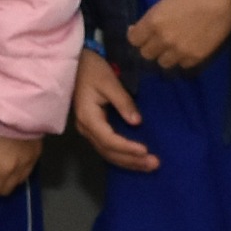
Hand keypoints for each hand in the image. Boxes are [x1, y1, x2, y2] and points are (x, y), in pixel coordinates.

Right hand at [73, 49, 157, 172]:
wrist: (75, 64)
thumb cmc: (92, 70)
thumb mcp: (109, 82)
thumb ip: (123, 102)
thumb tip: (137, 122)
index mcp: (88, 117)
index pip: (109, 140)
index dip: (127, 147)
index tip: (145, 150)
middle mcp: (86, 128)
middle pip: (109, 152)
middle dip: (132, 160)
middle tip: (154, 163)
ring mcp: (88, 130)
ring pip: (108, 153)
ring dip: (129, 161)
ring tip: (149, 165)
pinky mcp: (94, 129)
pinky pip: (108, 148)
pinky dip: (122, 155)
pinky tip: (136, 159)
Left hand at [124, 0, 230, 71]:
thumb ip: (161, 8)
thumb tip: (158, 15)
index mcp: (154, 20)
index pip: (134, 39)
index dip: (135, 34)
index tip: (139, 30)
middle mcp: (164, 39)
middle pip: (146, 54)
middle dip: (149, 46)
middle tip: (156, 39)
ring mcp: (181, 51)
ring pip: (163, 63)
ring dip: (165, 55)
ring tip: (172, 47)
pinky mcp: (197, 57)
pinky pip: (183, 65)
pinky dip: (182, 59)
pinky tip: (187, 49)